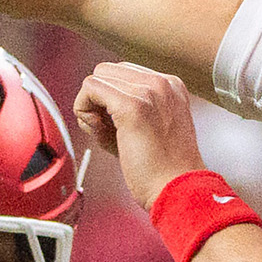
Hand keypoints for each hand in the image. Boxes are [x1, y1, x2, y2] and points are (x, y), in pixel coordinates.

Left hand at [72, 62, 207, 209]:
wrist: (178, 190)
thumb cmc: (164, 172)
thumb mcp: (150, 131)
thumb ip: (124, 111)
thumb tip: (92, 108)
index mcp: (171, 87)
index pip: (124, 73)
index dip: (111, 97)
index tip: (116, 125)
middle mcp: (162, 83)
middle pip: (108, 70)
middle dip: (98, 98)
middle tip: (106, 129)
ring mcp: (149, 92)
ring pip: (96, 77)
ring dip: (90, 104)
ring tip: (105, 132)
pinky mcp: (132, 106)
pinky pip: (90, 89)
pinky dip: (83, 109)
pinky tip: (97, 131)